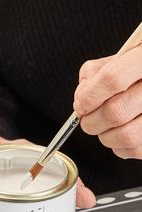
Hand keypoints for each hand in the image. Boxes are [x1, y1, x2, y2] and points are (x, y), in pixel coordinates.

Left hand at [74, 44, 141, 158]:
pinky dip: (119, 147)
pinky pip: (135, 149)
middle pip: (115, 112)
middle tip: (87, 119)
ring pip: (126, 136)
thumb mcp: (118, 56)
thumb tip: (81, 98)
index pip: (112, 80)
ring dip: (104, 136)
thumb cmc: (138, 68)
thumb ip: (95, 73)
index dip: (88, 96)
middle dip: (90, 121)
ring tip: (103, 127)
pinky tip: (119, 133)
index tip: (80, 105)